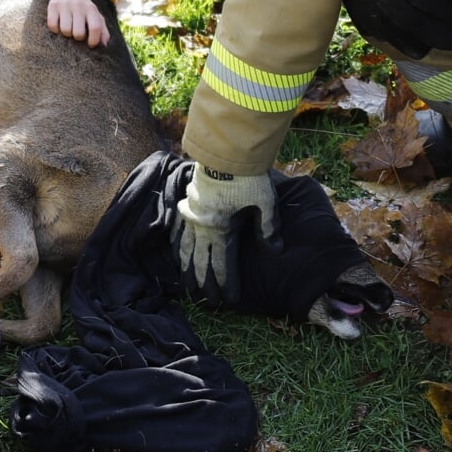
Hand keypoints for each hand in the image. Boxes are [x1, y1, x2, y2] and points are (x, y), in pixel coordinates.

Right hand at [46, 0, 108, 46]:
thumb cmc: (84, 8)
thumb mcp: (96, 15)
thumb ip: (103, 30)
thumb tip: (104, 45)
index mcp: (91, 9)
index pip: (95, 27)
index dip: (94, 40)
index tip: (90, 44)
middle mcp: (79, 6)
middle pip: (78, 33)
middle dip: (78, 37)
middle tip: (77, 33)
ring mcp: (65, 6)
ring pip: (65, 30)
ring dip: (66, 34)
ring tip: (68, 29)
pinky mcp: (53, 6)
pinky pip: (52, 25)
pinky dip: (55, 29)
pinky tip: (59, 25)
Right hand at [172, 166, 275, 297]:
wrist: (226, 149)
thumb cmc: (248, 175)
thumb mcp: (265, 202)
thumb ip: (268, 228)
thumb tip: (274, 251)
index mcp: (221, 229)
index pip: (222, 265)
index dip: (225, 284)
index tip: (228, 301)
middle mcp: (202, 226)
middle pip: (201, 262)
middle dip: (205, 284)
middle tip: (207, 302)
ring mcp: (192, 215)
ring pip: (186, 249)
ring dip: (188, 269)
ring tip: (188, 286)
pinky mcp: (188, 202)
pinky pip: (179, 230)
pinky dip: (178, 245)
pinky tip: (177, 253)